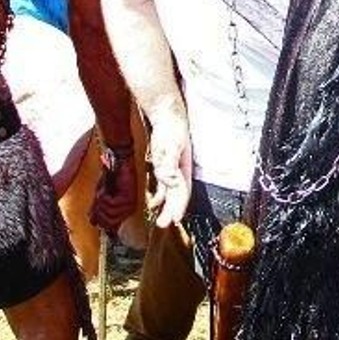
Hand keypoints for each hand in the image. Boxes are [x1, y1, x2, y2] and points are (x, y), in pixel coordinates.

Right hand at [91, 143, 139, 232]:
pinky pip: (112, 204)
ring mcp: (130, 206)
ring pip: (109, 214)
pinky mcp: (129, 198)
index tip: (92, 212)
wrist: (119, 163)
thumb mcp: (101, 196)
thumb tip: (92, 223)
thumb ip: (98, 209)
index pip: (109, 227)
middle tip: (96, 199)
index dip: (98, 220)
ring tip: (101, 192)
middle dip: (98, 212)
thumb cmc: (110, 178)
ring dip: (100, 203)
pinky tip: (104, 190)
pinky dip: (104, 197)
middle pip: (108, 223)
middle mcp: (128, 211)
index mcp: (123, 213)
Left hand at [145, 113, 193, 229]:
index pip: (183, 192)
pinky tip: (154, 203)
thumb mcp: (171, 146)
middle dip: (172, 211)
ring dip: (166, 206)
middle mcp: (180, 171)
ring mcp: (172, 169)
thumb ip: (170, 165)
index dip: (179, 206)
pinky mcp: (164, 166)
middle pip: (177, 196)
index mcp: (185, 168)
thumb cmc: (172, 129)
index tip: (174, 220)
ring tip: (160, 220)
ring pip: (170, 193)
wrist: (166, 115)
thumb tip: (170, 181)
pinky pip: (163, 186)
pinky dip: (159, 196)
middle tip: (164, 224)